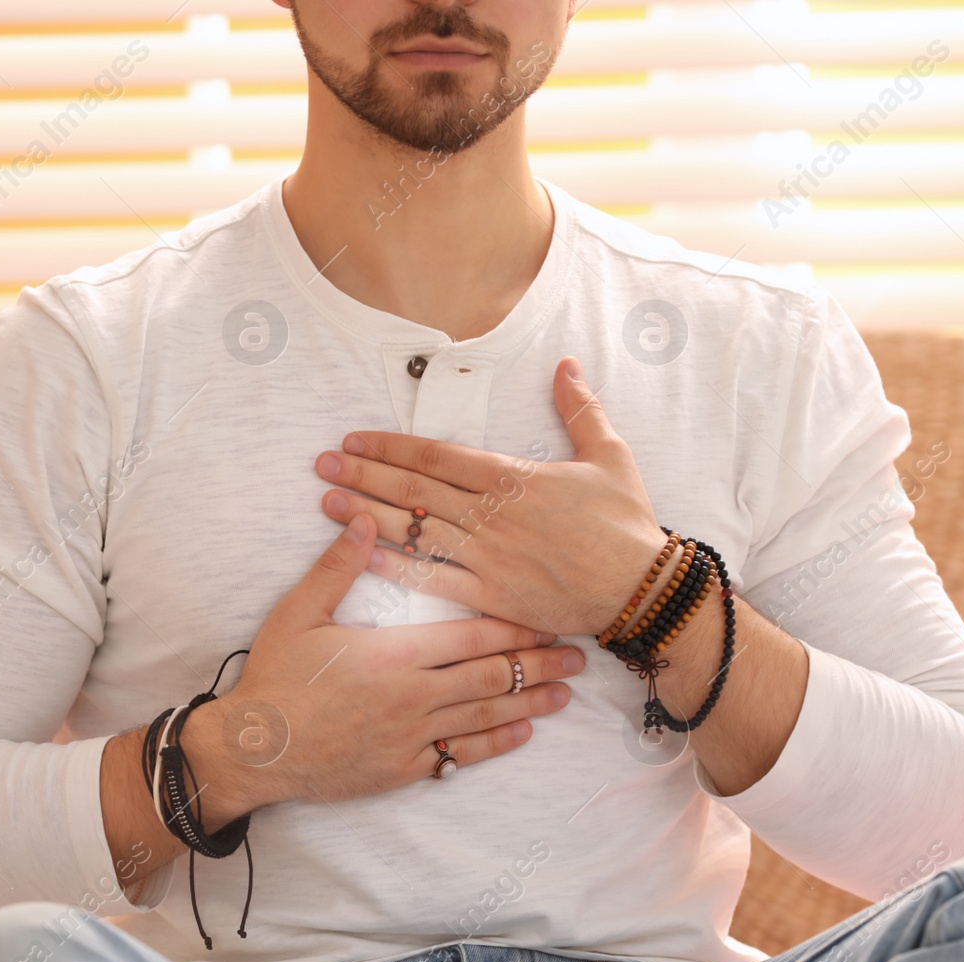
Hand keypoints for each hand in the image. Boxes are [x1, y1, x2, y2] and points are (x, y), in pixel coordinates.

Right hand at [174, 513, 585, 818]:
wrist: (253, 750)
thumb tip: (369, 518)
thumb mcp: (298, 613)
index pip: (470, 636)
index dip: (513, 626)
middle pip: (491, 677)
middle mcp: (412, 697)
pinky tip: (522, 733)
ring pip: (484, 718)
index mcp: (393, 654)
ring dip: (528, 704)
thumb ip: (338, 567)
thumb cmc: (274, 677)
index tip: (546, 616)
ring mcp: (410, 737)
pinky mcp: (403, 769)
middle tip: (577, 656)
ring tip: (564, 694)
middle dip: (537, 664)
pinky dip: (495, 744)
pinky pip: (461, 756)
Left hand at [314, 357, 670, 637]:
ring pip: (415, 530)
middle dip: (364, 472)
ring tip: (328, 500)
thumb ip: (580, 408)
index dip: (391, 445)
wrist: (640, 589)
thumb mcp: (610, 454)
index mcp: (514, 477)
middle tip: (322, 462)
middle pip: (414, 489)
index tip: (356, 438)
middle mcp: (491, 516)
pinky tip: (363, 554)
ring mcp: (487, 558)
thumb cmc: (626, 523)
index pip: (437, 456)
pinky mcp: (491, 596)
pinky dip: (397, 567)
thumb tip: (566, 363)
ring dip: (368, 514)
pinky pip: (434, 580)